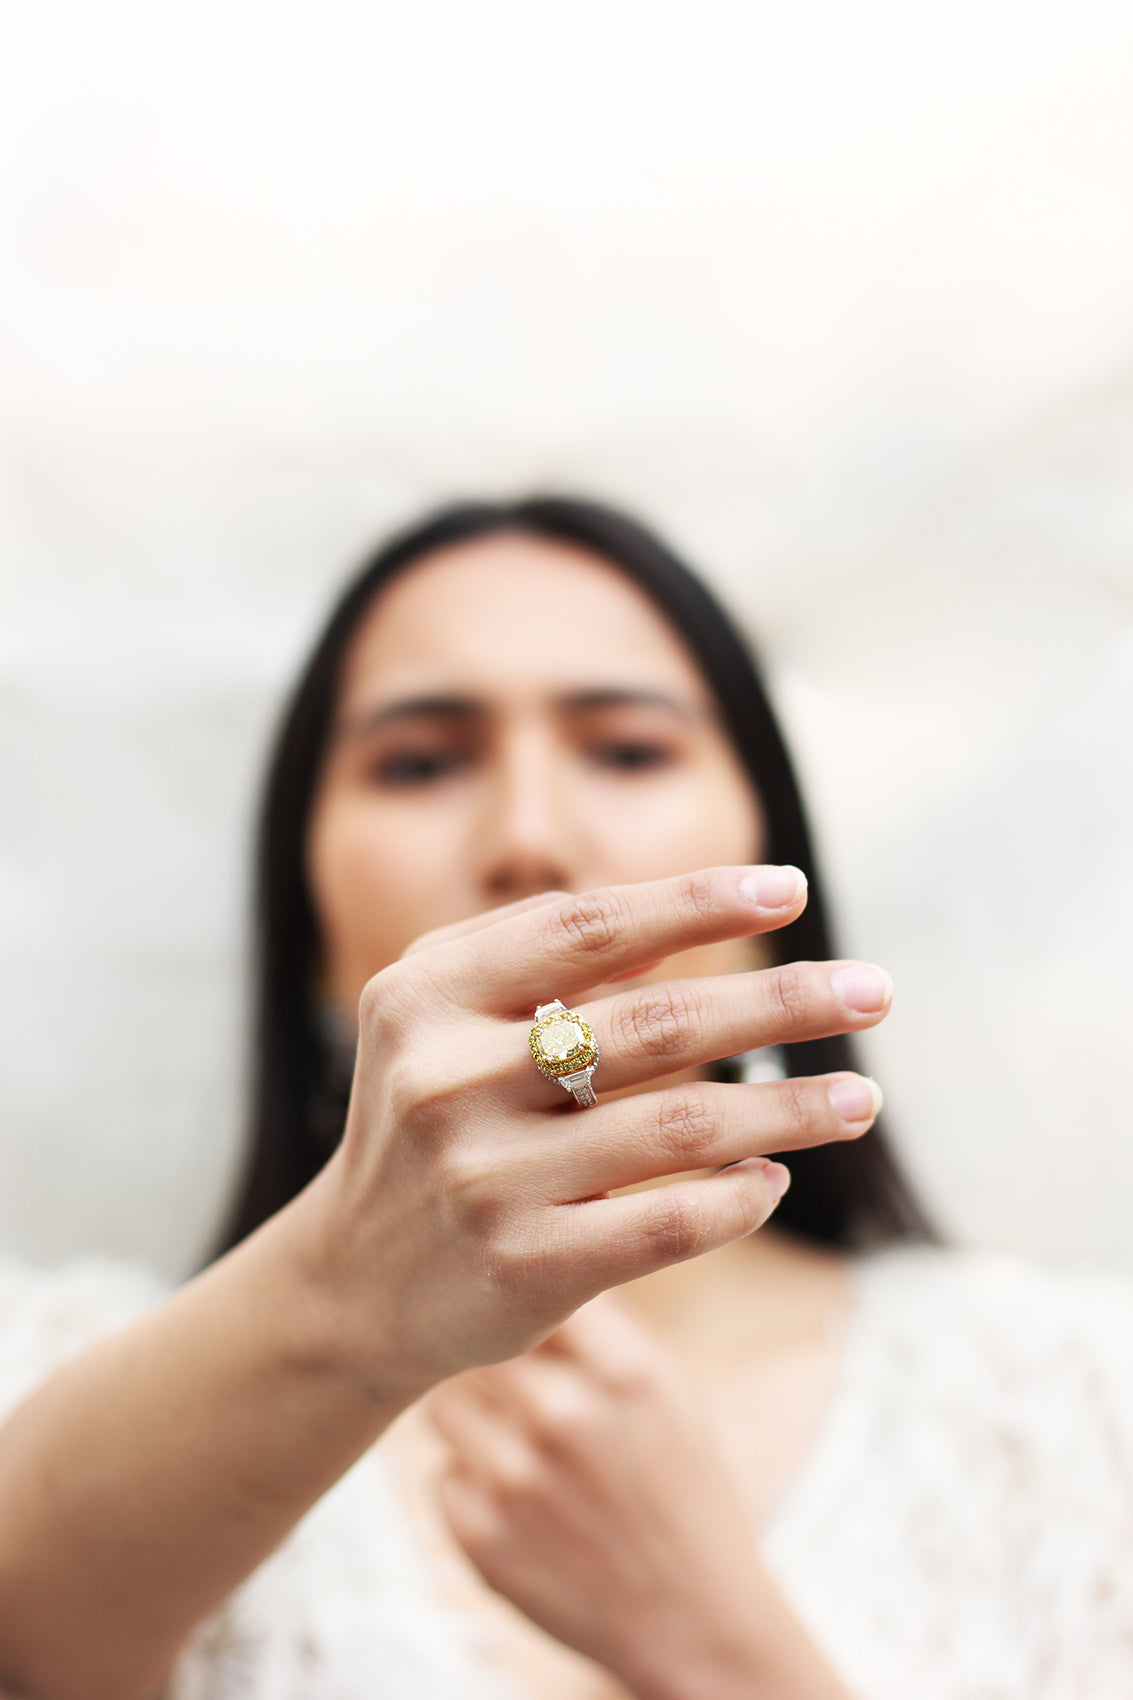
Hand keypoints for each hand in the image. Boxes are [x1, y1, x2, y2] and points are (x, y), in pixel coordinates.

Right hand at [295, 865, 889, 1402]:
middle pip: (656, 1023)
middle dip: (783, 1002)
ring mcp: (484, 1180)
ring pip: (682, 1128)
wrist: (352, 1283)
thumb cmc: (429, 1120)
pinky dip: (739, 1196)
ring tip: (862, 1099)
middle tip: (875, 990)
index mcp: (428, 995)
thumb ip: (536, 956)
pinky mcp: (522, 1269)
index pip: (587, 927)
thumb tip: (686, 918)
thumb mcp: (445, 1018)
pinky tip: (774, 1177)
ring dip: (792, 1108)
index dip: (698, 902)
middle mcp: (447, 1080)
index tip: (791, 888)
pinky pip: (667, 1224)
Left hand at [427, 1296, 782, 1697]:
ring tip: (516, 1438)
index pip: (540, 1281)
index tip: (523, 1296)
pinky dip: (469, 1480)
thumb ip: (606, 1328)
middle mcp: (564, 1414)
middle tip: (512, 1374)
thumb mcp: (669, 1388)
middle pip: (476, 1335)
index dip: (525, 1287)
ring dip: (470, 1413)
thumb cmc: (680, 1486)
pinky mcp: (478, 1534)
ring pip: (445, 1402)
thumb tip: (539, 1251)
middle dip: (486, 1350)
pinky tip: (518, 1498)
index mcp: (624, 1369)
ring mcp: (515, 1478)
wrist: (692, 1617)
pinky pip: (442, 1472)